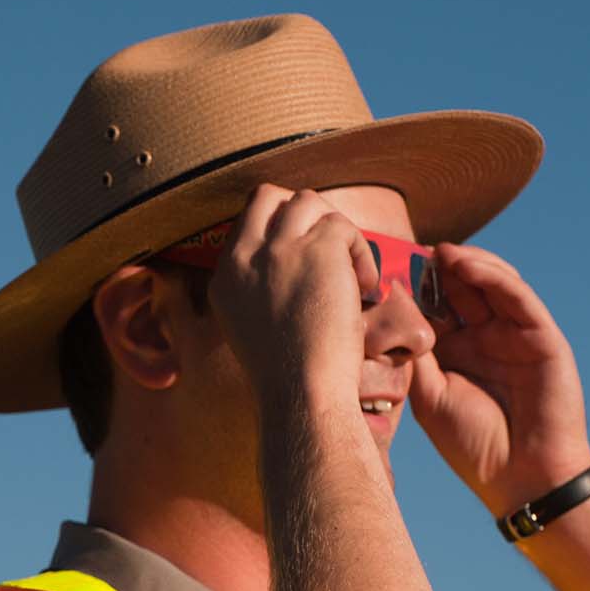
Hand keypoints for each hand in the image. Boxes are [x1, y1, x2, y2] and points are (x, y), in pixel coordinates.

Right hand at [208, 185, 381, 405]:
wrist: (302, 394)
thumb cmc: (288, 377)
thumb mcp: (252, 328)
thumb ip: (258, 289)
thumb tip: (291, 266)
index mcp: (224, 277)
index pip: (246, 222)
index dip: (281, 231)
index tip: (306, 256)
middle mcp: (244, 257)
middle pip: (269, 196)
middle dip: (303, 215)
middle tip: (329, 251)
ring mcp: (279, 249)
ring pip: (308, 202)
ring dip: (335, 232)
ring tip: (351, 274)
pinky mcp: (317, 248)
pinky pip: (343, 227)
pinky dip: (362, 251)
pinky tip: (366, 287)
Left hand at [408, 244, 589, 513]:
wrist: (521, 477)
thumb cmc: (472, 444)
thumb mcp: (428, 394)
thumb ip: (413, 353)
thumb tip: (387, 308)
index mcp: (455, 352)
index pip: (434, 306)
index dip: (412, 285)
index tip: (382, 266)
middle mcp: (485, 337)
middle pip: (460, 289)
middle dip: (435, 267)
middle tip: (408, 248)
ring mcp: (515, 334)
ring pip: (490, 283)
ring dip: (464, 263)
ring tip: (436, 251)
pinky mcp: (542, 336)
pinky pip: (517, 296)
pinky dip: (491, 276)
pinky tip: (464, 264)